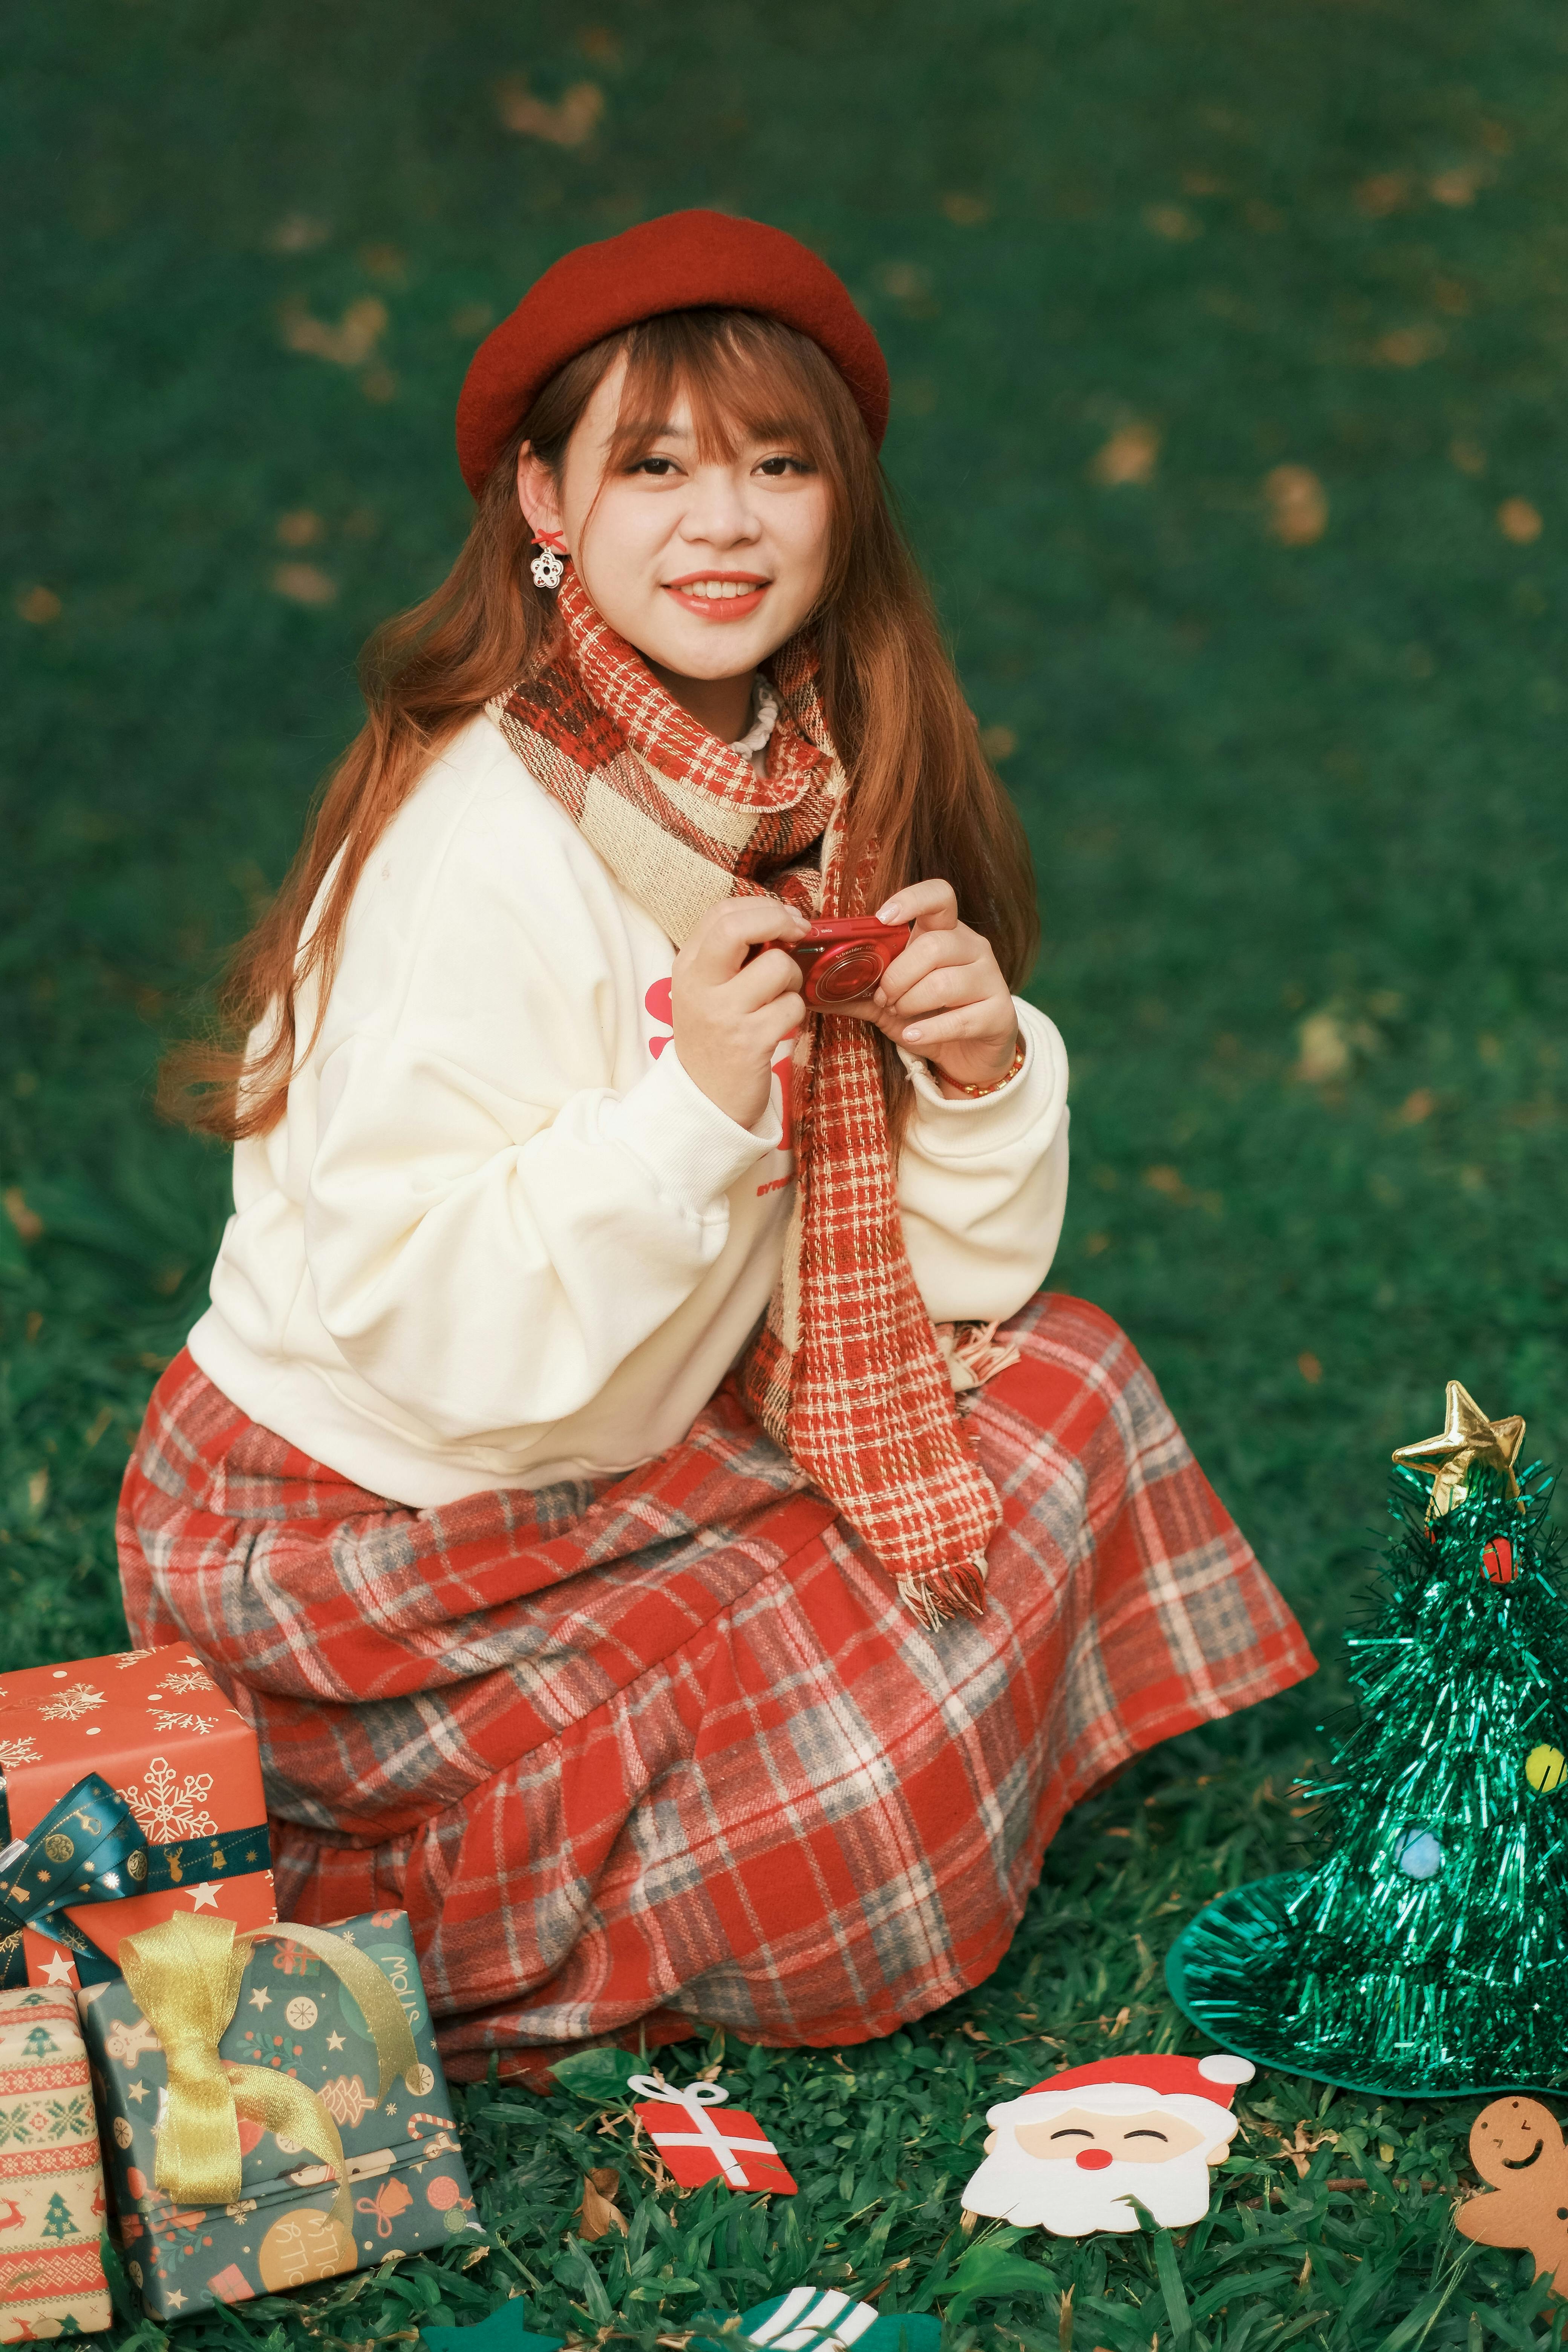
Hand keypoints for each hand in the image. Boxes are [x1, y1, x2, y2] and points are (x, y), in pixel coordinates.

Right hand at [670, 898, 808, 1129]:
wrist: (705, 1100)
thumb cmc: (716, 1037)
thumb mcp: (706, 990)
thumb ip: (731, 954)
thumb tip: (782, 918)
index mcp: (688, 967)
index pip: (721, 913)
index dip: (763, 907)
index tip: (786, 917)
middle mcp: (699, 987)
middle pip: (738, 928)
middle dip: (779, 921)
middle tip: (799, 932)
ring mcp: (723, 1014)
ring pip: (778, 967)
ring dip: (794, 978)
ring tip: (782, 997)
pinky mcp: (750, 1042)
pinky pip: (793, 1007)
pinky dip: (797, 1013)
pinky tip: (781, 1025)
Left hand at [862, 879, 1018, 1092]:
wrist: (969, 1057)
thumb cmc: (927, 1018)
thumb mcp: (888, 1002)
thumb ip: (856, 990)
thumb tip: (806, 988)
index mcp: (946, 933)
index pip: (939, 895)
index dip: (911, 899)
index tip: (883, 918)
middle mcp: (973, 947)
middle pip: (933, 944)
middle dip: (898, 974)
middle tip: (884, 997)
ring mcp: (990, 979)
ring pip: (945, 981)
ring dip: (911, 1001)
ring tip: (899, 1015)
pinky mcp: (999, 1013)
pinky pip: (959, 1018)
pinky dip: (928, 1029)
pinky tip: (912, 1034)